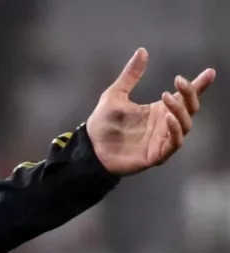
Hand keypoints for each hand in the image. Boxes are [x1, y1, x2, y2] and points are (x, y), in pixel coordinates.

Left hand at [86, 47, 215, 174]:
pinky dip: (175, 130)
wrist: (90, 147)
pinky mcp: (156, 155)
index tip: (208, 73)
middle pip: (190, 109)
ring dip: (180, 110)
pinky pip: (175, 143)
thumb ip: (130, 75)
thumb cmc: (103, 123)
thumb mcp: (115, 94)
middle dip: (191, 94)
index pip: (184, 97)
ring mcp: (162, 140)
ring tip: (167, 97)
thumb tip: (142, 51)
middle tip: (180, 81)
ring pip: (185, 125)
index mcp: (158, 111)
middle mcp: (164, 124)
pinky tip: (168, 118)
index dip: (197, 86)